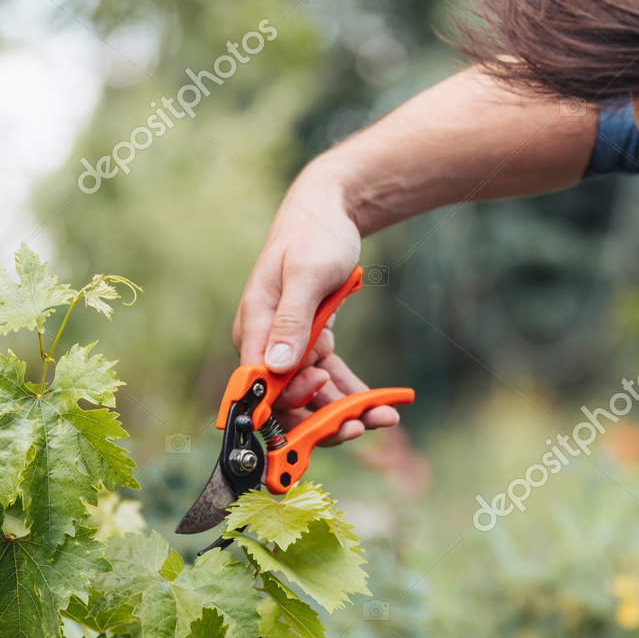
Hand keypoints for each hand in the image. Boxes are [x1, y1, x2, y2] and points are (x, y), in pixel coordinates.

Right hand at [233, 168, 401, 446]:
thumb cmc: (314, 237)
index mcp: (253, 327)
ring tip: (385, 416)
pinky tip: (380, 405)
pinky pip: (329, 379)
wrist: (329, 212)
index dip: (290, 403)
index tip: (324, 401)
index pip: (260, 385)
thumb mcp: (306, 275)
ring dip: (345, 411)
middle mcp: (266, 344)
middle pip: (287, 400)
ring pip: (313, 395)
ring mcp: (289, 347)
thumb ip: (292, 321)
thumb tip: (277, 366)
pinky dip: (351, 393)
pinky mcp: (311, 345)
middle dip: (322, 418)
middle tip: (360, 425)